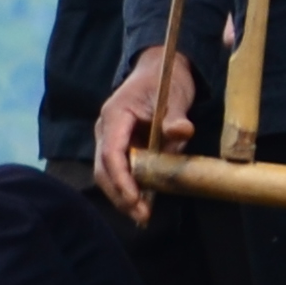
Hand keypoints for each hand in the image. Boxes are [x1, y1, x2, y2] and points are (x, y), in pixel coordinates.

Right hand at [93, 49, 193, 223]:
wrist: (159, 68)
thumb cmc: (166, 80)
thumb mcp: (175, 95)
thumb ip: (175, 117)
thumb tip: (181, 132)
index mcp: (115, 115)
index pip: (111, 153)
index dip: (122, 178)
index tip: (135, 198)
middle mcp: (106, 128)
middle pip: (104, 168)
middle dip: (120, 194)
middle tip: (141, 215)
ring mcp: (110, 137)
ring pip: (107, 173)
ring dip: (122, 195)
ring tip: (141, 215)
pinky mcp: (120, 145)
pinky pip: (119, 169)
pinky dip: (128, 187)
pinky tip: (142, 203)